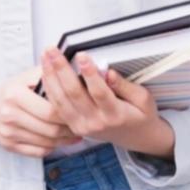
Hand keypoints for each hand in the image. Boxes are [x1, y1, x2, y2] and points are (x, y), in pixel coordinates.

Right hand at [0, 67, 78, 157]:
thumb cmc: (15, 90)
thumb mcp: (28, 76)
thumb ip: (49, 73)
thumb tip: (74, 71)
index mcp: (15, 94)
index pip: (50, 110)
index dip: (69, 113)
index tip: (80, 112)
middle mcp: (9, 115)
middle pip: (50, 129)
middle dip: (69, 129)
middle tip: (81, 125)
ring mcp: (8, 132)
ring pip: (46, 143)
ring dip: (64, 140)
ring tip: (75, 134)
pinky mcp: (8, 146)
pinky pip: (38, 152)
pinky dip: (52, 148)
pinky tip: (60, 141)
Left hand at [39, 50, 173, 156]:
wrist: (136, 138)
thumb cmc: (140, 116)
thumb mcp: (143, 99)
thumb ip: (125, 86)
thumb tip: (109, 72)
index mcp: (115, 115)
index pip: (99, 92)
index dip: (89, 73)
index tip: (81, 54)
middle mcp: (96, 122)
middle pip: (74, 94)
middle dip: (61, 69)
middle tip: (53, 50)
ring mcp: (82, 126)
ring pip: (61, 101)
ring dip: (51, 77)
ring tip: (46, 56)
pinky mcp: (74, 127)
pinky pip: (57, 108)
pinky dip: (50, 89)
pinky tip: (45, 73)